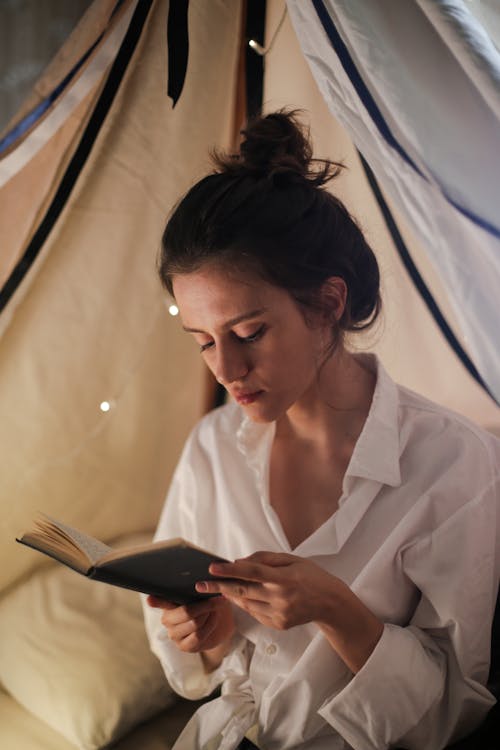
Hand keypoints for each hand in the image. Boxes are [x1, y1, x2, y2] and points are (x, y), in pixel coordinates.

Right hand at [146, 594, 234, 653]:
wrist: (220, 622)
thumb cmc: (208, 602)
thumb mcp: (202, 592)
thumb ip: (194, 587)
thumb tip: (197, 580)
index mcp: (168, 603)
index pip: (160, 601)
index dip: (155, 601)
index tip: (150, 599)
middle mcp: (167, 619)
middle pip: (186, 612)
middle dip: (204, 604)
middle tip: (218, 596)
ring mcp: (174, 635)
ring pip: (195, 623)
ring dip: (209, 614)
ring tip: (216, 606)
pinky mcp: (184, 647)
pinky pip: (199, 635)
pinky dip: (210, 625)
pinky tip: (214, 617)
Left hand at [195, 551, 336, 629]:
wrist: (330, 602)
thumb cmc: (310, 575)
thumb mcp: (291, 559)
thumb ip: (265, 559)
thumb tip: (240, 562)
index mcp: (283, 578)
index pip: (251, 572)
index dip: (230, 570)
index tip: (212, 568)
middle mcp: (280, 598)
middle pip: (243, 591)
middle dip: (219, 586)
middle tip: (201, 584)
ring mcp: (279, 615)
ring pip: (246, 604)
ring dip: (231, 595)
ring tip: (218, 587)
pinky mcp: (278, 625)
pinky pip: (255, 613)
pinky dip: (247, 604)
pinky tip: (243, 596)